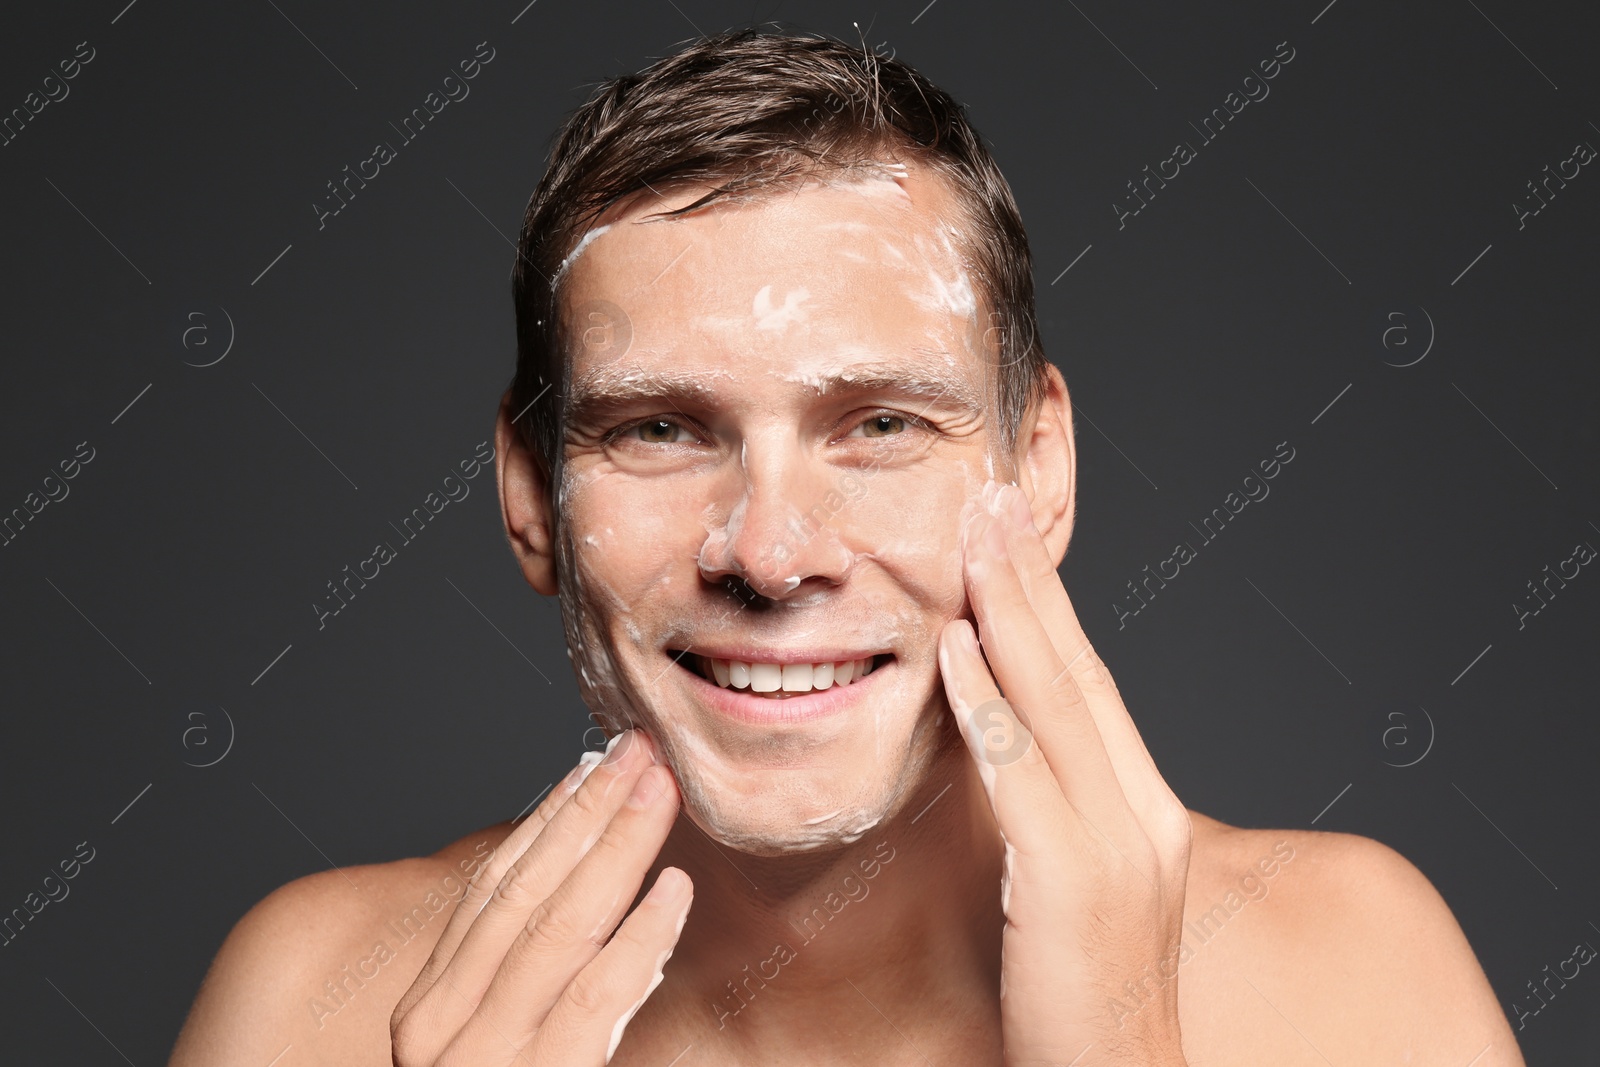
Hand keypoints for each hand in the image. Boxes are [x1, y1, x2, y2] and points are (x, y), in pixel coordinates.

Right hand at [389, 730, 690, 1066]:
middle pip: (526, 894)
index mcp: (428, 1008)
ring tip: (661, 794)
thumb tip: (575, 878)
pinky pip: (596, 996)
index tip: (591, 768)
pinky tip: (674, 891)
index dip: (546, 823)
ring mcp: (485, 1059)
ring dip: (619, 849)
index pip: (491, 892)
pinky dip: (639, 937)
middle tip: (638, 754)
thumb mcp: (485, 1042)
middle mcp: (442, 1028)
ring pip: (560, 929)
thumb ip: (511, 979)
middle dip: (588, 814)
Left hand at [937, 482, 1191, 1066]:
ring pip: (1056, 702)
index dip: (1048, 607)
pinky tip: (954, 648)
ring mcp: (1116, 843)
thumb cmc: (1082, 998)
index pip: (1092, 684)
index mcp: (1147, 811)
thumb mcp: (1074, 891)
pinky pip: (1021, 772)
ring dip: (1007, 611)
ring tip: (970, 537)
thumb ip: (1049, 815)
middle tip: (991, 498)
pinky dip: (988, 702)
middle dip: (1030, 579)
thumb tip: (996, 746)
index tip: (1009, 540)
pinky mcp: (1072, 879)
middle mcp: (1143, 813)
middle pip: (1079, 671)